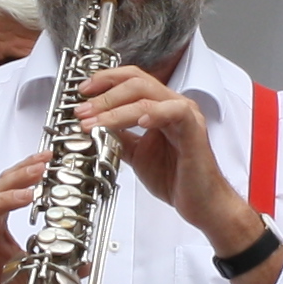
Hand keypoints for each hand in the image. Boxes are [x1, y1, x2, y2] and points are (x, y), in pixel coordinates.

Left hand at [69, 66, 252, 247]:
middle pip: (136, 81)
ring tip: (94, 121)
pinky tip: (136, 122)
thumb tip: (94, 125)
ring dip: (115, 107)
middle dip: (104, 95)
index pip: (132, 80)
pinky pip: (173, 112)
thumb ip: (119, 137)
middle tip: (82, 110)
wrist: (200, 203)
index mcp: (160, 107)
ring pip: (147, 95)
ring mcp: (184, 114)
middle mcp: (173, 105)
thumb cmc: (175, 178)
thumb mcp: (135, 153)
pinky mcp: (193, 129)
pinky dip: (152, 114)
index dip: (105, 80)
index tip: (83, 92)